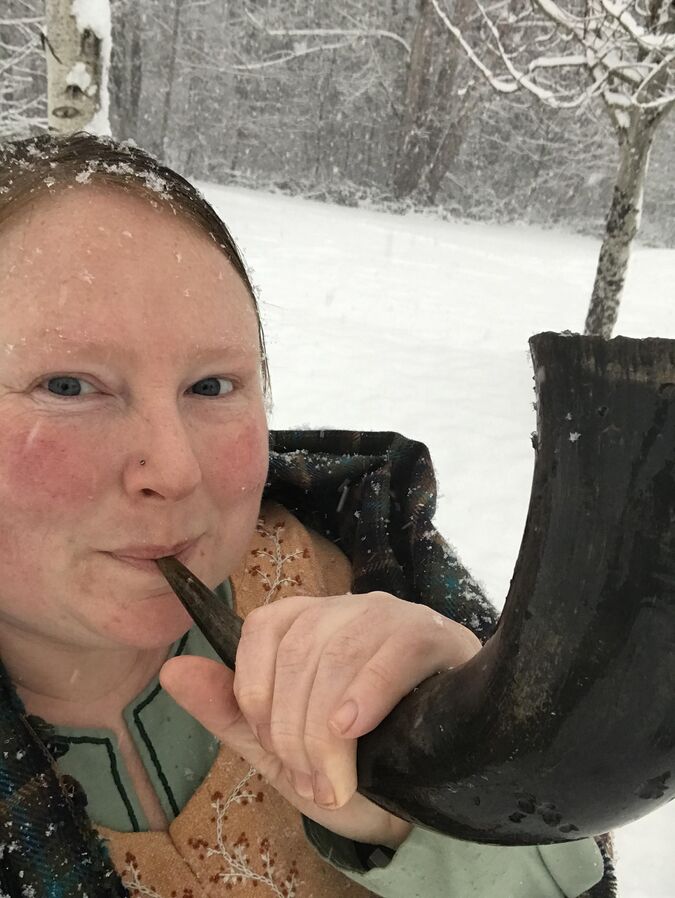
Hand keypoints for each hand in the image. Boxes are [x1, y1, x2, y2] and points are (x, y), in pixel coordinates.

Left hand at [160, 591, 480, 847]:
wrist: (421, 799)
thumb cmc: (348, 766)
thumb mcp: (278, 749)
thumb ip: (227, 711)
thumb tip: (171, 671)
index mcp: (303, 624)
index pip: (262, 630)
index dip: (259, 694)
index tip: (275, 751)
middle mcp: (344, 609)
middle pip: (300, 649)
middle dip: (296, 729)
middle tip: (313, 783)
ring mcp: (389, 618)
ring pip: (340, 651)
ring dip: (328, 730)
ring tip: (338, 779)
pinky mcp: (430, 636)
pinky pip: (391, 652)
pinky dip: (367, 693)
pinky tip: (355, 728)